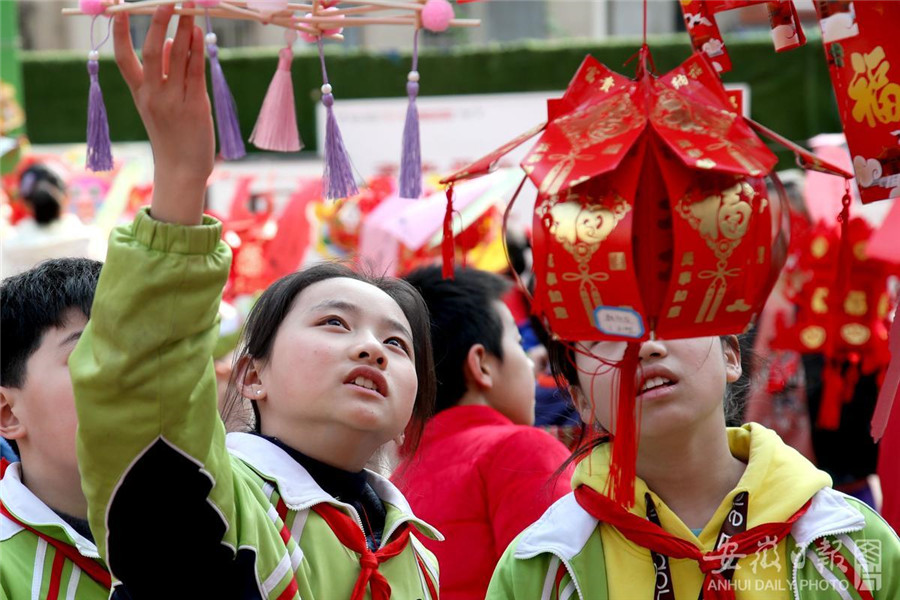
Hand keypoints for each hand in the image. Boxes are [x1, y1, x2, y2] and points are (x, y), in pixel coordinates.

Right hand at [114, 4, 213, 224]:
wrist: (181, 170)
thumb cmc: (173, 134)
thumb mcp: (161, 104)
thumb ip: (166, 73)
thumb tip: (173, 41)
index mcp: (139, 93)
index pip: (123, 58)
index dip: (119, 32)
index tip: (119, 7)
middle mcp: (153, 95)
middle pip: (152, 52)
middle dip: (158, 23)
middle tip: (167, 1)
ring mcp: (173, 101)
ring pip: (178, 59)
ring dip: (184, 30)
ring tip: (189, 8)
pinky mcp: (195, 107)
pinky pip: (195, 72)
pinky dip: (197, 51)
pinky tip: (199, 33)